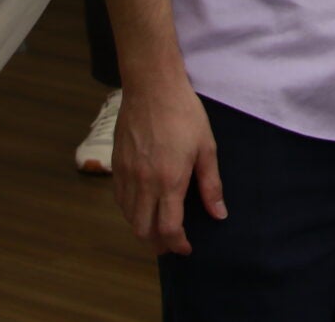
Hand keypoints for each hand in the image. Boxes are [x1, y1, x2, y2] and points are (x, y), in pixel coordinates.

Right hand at [113, 79, 223, 254]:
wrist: (151, 86)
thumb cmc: (183, 114)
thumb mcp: (206, 147)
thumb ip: (211, 185)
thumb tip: (218, 214)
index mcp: (169, 181)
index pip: (169, 228)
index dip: (178, 244)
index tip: (187, 248)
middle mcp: (144, 183)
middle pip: (143, 230)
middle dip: (157, 244)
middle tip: (171, 244)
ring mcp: (127, 174)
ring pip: (128, 217)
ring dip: (142, 229)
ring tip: (157, 228)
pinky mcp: (116, 164)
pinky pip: (119, 199)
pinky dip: (129, 211)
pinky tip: (141, 206)